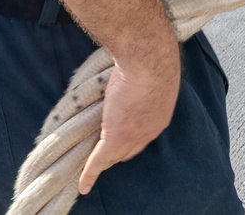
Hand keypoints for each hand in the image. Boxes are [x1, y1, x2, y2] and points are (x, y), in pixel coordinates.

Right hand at [79, 50, 180, 194]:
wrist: (149, 60)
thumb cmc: (151, 58)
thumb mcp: (153, 74)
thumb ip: (145, 79)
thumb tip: (134, 70)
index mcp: (161, 114)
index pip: (143, 134)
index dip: (132, 138)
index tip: (122, 136)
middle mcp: (151, 130)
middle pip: (131, 149)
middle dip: (119, 152)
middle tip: (103, 152)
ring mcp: (133, 135)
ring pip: (115, 155)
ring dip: (104, 162)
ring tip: (92, 168)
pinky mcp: (116, 137)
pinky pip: (99, 160)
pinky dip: (90, 173)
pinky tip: (83, 184)